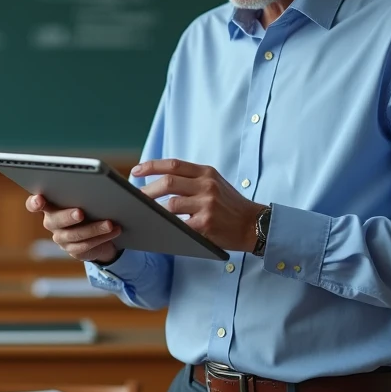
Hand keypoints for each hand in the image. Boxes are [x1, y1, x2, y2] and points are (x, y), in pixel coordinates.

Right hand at [24, 194, 121, 263]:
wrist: (100, 231)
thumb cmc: (91, 205)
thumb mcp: (88, 195)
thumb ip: (89, 189)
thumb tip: (114, 177)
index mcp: (50, 204)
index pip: (33, 204)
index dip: (34, 202)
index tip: (40, 198)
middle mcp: (51, 222)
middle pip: (55, 220)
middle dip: (68, 216)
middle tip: (81, 213)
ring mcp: (61, 238)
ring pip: (74, 235)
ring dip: (94, 228)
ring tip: (109, 223)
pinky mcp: (73, 250)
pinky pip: (86, 245)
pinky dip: (102, 237)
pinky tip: (114, 231)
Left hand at [134, 158, 265, 253]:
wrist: (254, 224)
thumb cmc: (230, 205)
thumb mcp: (215, 183)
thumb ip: (193, 179)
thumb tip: (160, 180)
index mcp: (207, 173)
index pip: (174, 164)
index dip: (152, 166)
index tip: (136, 170)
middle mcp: (207, 185)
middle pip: (168, 182)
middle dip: (147, 190)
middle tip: (136, 197)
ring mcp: (207, 205)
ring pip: (171, 204)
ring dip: (153, 209)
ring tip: (144, 213)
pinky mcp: (206, 224)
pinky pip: (179, 225)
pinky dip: (166, 226)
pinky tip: (159, 227)